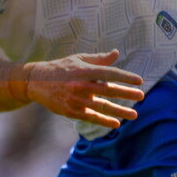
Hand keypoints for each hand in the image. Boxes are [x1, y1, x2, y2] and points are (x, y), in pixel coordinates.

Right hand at [11, 50, 144, 128]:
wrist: (35, 82)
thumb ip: (98, 59)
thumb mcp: (77, 59)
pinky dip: (104, 121)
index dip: (125, 77)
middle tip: (141, 96)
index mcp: (83, 70)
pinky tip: (116, 123)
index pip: (109, 73)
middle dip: (126, 94)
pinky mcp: (70, 111)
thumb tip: (116, 53)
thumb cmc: (60, 68)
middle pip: (108, 90)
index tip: (139, 80)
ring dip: (120, 111)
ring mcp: (75, 99)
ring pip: (102, 106)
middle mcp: (80, 85)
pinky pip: (91, 117)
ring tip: (134, 114)